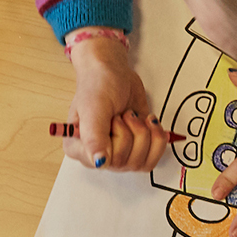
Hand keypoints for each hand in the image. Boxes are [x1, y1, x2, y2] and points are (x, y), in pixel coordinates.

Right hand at [64, 37, 159, 169]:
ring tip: (132, 115)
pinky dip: (157, 136)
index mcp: (79, 148)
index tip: (114, 120)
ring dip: (145, 133)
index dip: (117, 140)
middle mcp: (99, 155)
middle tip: (122, 114)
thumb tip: (99, 162)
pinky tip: (147, 121)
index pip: (103, 163)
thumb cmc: (98, 85)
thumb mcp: (94, 107)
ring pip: (142, 162)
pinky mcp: (137, 148)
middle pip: (125, 163)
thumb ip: (94, 137)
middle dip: (131, 132)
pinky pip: (154, 156)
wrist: (114, 73)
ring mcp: (119, 153)